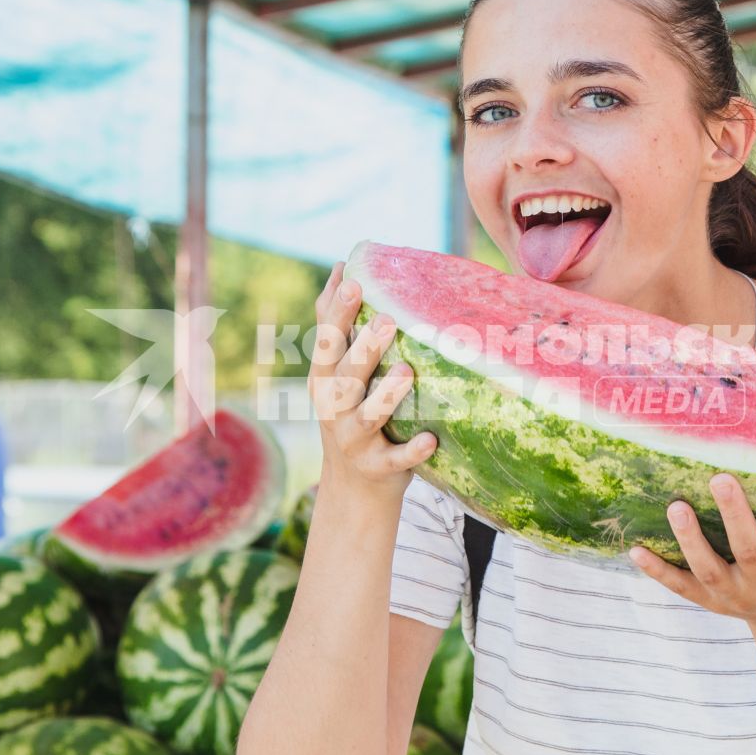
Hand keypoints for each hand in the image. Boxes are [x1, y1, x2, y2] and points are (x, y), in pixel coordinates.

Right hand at [309, 263, 436, 501]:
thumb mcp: (334, 372)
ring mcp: (354, 440)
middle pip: (345, 375)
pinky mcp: (377, 467)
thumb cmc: (350, 413)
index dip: (339, 312)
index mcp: (326, 379)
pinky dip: (411, 452)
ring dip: (386, 395)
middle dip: (364, 348)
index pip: (328, 342)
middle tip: (387, 320)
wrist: (354, 487)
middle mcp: (334, 408)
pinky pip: (394, 460)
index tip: (354, 281)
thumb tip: (340, 267)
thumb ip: (335, 324)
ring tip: (407, 372)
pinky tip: (430, 440)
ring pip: (369, 416)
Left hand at [630, 452, 755, 633]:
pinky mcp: (709, 602)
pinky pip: (680, 588)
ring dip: (690, 541)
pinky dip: (657, 572)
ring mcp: (735, 596)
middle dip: (735, 517)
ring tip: (675, 506)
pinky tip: (633, 550)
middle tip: (720, 478)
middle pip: (751, 552)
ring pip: (709, 570)